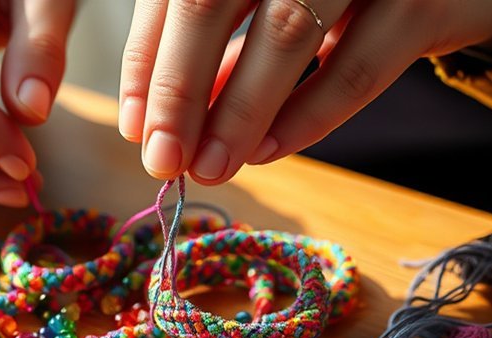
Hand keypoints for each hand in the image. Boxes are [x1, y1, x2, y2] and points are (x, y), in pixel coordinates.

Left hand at [119, 0, 491, 183]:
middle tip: (162, 159)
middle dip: (179, 89)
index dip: (148, 62)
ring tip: (211, 167)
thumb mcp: (270, 3)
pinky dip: (308, 117)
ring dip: (239, 113)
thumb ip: (220, 47)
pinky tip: (267, 152)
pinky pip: (356, 70)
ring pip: (285, 37)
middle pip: (211, 2)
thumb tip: (162, 119)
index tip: (136, 127)